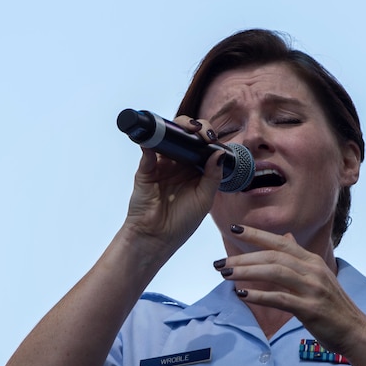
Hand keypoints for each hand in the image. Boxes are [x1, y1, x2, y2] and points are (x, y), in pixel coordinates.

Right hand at [123, 116, 223, 252]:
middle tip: (201, 133)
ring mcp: (162, 165)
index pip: (204, 146)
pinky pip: (148, 150)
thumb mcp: (204, 199)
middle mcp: (179, 164)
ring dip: (177, 128)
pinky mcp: (146, 169)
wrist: (157, 237)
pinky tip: (159, 136)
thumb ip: (213, 176)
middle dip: (195, 128)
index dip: (209, 138)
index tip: (213, 139)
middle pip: (186, 136)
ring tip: (187, 129)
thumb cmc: (182, 222)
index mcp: (196, 171)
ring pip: (168, 137)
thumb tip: (219, 152)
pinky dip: (151, 141)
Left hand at [213, 224, 365, 354]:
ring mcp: (312, 289)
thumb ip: (299, 257)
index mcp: (312, 260)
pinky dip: (259, 295)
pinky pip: (280, 298)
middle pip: (273, 257)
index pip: (280, 242)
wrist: (355, 331)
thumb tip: (285, 237)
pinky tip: (242, 295)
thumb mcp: (318, 275)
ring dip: (247, 272)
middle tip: (220, 263)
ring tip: (226, 275)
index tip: (234, 228)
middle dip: (243, 258)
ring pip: (274, 273)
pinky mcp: (310, 309)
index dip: (256, 234)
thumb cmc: (333, 305)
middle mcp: (312, 270)